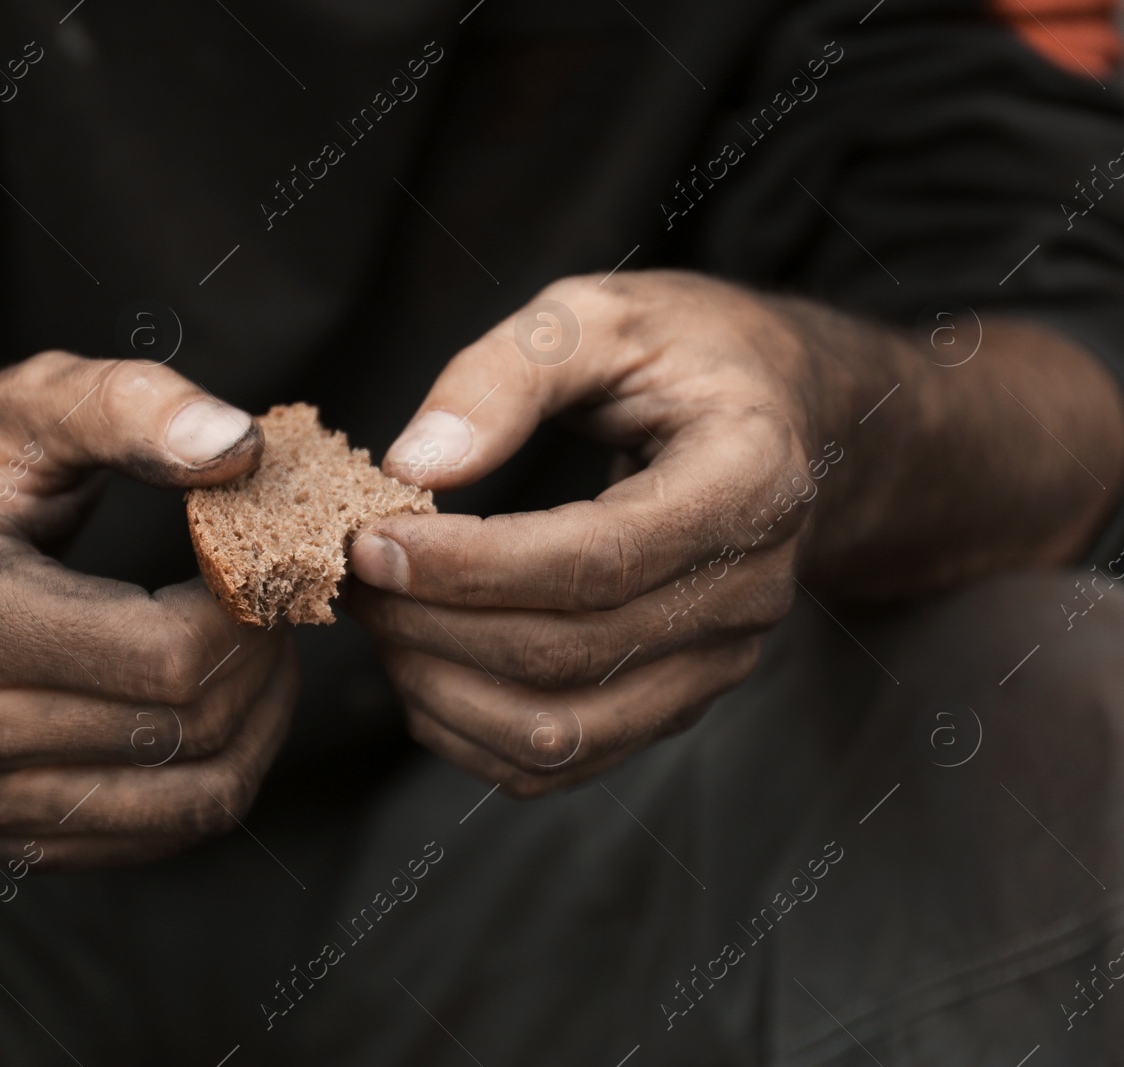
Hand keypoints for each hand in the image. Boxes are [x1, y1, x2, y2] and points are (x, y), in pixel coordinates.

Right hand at [0, 352, 296, 864]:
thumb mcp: (23, 405)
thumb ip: (129, 405)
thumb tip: (239, 448)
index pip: (164, 656)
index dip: (246, 609)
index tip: (258, 557)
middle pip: (187, 727)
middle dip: (262, 658)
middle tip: (273, 596)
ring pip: (196, 797)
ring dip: (260, 720)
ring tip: (259, 646)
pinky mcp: (15, 834)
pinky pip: (169, 832)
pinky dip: (225, 769)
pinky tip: (222, 700)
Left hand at [345, 272, 837, 795]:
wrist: (770, 413)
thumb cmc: (677, 354)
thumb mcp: (597, 316)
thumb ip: (506, 374)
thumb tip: (414, 465)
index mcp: (748, 482)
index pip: (597, 559)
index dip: (472, 566)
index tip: (372, 542)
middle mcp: (747, 592)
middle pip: (569, 654)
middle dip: (435, 624)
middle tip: (353, 575)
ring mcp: (716, 661)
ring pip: (561, 731)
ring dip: (442, 688)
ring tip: (380, 617)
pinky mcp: (677, 701)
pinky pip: (563, 760)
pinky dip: (471, 732)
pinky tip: (421, 666)